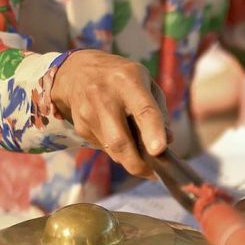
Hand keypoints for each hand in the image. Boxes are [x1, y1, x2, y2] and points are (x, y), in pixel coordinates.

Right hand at [51, 50, 168, 177]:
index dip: (152, 132)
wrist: (76, 71)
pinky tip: (120, 136)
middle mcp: (104, 96)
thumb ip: (159, 111)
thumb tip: (168, 141)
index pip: (143, 110)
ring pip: (112, 150)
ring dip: (130, 159)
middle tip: (154, 173)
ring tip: (141, 153)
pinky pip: (104, 148)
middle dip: (138, 163)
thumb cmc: (121, 78)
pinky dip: (118, 150)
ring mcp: (88, 113)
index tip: (159, 151)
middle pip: (121, 141)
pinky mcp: (80, 127)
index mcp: (128, 81)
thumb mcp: (145, 83)